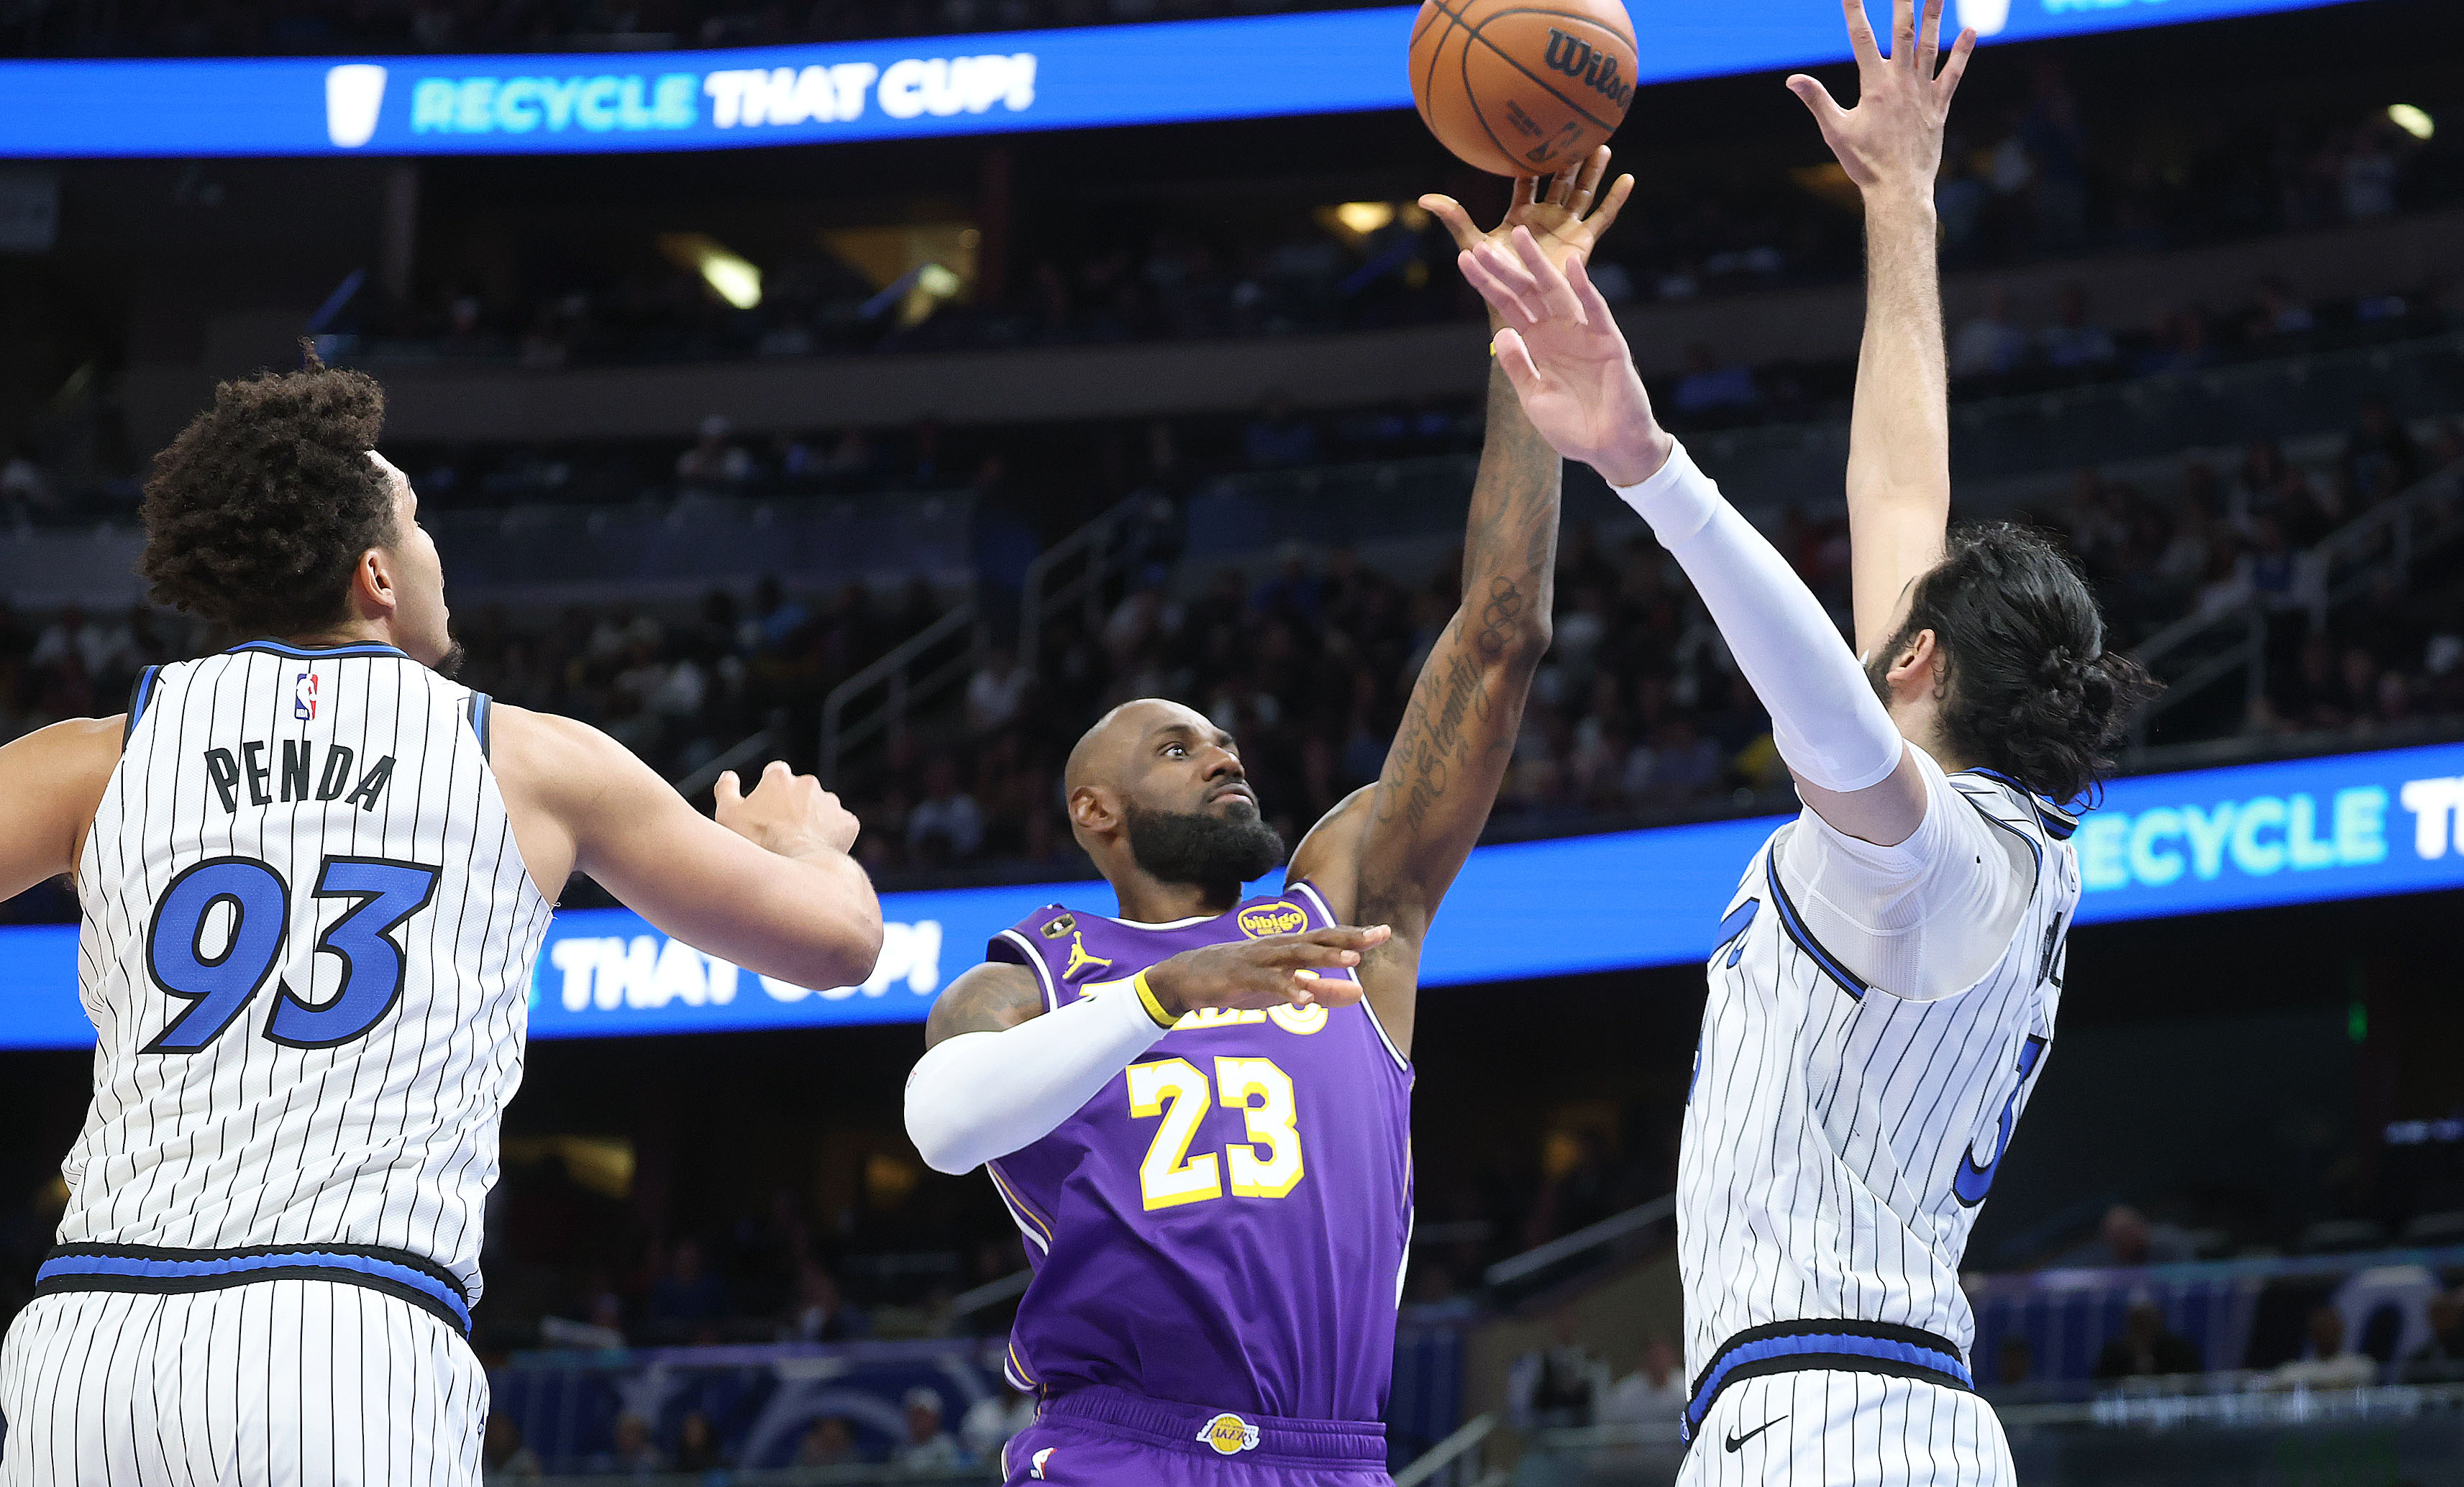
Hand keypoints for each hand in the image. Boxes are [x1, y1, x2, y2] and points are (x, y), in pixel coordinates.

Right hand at [715, 760, 859, 857]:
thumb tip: (729, 776)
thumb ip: (725, 789)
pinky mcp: (847, 822)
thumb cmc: (756, 843)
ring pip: (821, 807)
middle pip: (800, 790)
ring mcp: (830, 802)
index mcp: (779, 777)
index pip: (775, 773)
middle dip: (793, 805)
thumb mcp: (727, 815)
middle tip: (782, 830)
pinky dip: (832, 834)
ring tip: (800, 843)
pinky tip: (818, 849)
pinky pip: (840, 825)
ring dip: (813, 819)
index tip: (767, 807)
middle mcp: (808, 783)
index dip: (771, 790)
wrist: (793, 871)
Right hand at [1144, 925, 1390, 1016]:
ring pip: (1296, 954)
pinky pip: (1266, 981)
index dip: (1356, 934)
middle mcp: (1277, 947)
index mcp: (1289, 947)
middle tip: (1378, 936)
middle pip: (1317, 939)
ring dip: (1324, 957)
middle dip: (1348, 938)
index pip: (1328, 938)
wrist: (1188, 979)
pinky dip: (1286, 987)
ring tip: (1351, 960)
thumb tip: (1359, 993)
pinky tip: (1304, 996)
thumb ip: (1324, 992)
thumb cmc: (1242, 981)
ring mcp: (1258, 959)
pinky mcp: (1240, 976)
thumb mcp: (1286, 989)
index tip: (1385, 931)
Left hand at [1420, 146, 1633, 291]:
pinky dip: (1616, 198)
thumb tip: (1424, 198)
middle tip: (1575, 127)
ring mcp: (1566, 228)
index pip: (1526, 181)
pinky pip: (1603, 217)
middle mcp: (1545, 218)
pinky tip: (1628, 179)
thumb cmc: (1493, 279)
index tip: (1534, 131)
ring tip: (1603, 142)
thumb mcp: (1471, 242)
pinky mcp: (1583, 242)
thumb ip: (1453, 219)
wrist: (1519, 305)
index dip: (1529, 159)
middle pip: (1559, 180)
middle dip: (1567, 156)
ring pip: (1583, 192)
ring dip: (1593, 169)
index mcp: (1520, 216)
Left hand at [1456, 226, 1671, 488]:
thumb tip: (1500, 332)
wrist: (1610, 450)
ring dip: (1538, 265)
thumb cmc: (1574, 428)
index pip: (1509, 307)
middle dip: (1504, 269)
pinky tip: (1570, 266)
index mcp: (1540, 344)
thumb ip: (1519, 366)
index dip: (1488, 284)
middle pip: (1527, 292)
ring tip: (1519, 237)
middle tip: (1479, 245)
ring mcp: (1584, 334)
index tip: (1465, 260)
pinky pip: (1596, 311)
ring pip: (1558, 291)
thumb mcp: (1534, 397)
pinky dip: (1584, 288)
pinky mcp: (1609, 342)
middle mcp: (1560, 332)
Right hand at [1787, 0, 1975, 201]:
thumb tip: (1792, 79)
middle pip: (1903, 32)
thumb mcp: (1835, 131)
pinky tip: (1970, 32)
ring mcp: (1923, 93)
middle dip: (1903, 3)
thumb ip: (1816, 100)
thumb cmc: (1864, 164)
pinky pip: (1953, 75)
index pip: (1862, 39)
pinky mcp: (1938, 106)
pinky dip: (1962, 53)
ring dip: (1934, 16)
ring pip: (1930, 46)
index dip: (1855, 11)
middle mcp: (1901, 83)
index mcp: (1874, 87)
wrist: (1899, 190)